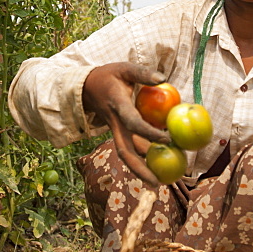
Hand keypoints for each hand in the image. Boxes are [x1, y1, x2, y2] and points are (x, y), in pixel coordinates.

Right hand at [83, 62, 169, 185]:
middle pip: (125, 151)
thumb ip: (142, 73)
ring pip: (126, 153)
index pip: (132, 122)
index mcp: (117, 106)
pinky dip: (143, 158)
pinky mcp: (117, 133)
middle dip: (140, 169)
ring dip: (142, 169)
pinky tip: (158, 166)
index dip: (148, 132)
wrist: (85, 87)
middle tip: (158, 183)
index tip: (167, 138)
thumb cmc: (108, 76)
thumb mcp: (124, 68)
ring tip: (161, 182)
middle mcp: (114, 123)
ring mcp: (114, 130)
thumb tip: (163, 78)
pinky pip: (130, 148)